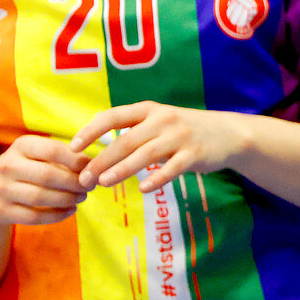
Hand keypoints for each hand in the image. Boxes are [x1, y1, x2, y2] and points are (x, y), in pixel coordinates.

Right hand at [0, 136, 90, 225]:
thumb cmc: (28, 167)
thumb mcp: (39, 154)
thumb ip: (65, 157)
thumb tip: (93, 166)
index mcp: (21, 146)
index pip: (53, 150)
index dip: (76, 160)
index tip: (91, 167)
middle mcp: (8, 166)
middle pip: (48, 176)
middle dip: (75, 183)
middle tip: (90, 187)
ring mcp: (2, 190)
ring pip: (40, 197)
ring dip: (67, 199)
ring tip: (82, 197)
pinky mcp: (2, 211)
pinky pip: (34, 217)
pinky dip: (57, 215)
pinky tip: (71, 210)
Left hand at [71, 102, 251, 192]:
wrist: (228, 133)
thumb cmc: (184, 130)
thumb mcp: (159, 121)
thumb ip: (132, 129)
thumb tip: (95, 139)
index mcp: (149, 110)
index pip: (113, 116)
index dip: (91, 131)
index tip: (72, 147)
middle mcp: (163, 120)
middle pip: (125, 140)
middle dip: (101, 160)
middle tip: (83, 178)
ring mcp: (180, 136)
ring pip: (145, 154)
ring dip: (121, 169)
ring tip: (103, 183)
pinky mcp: (195, 154)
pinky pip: (172, 168)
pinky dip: (156, 179)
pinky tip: (142, 189)